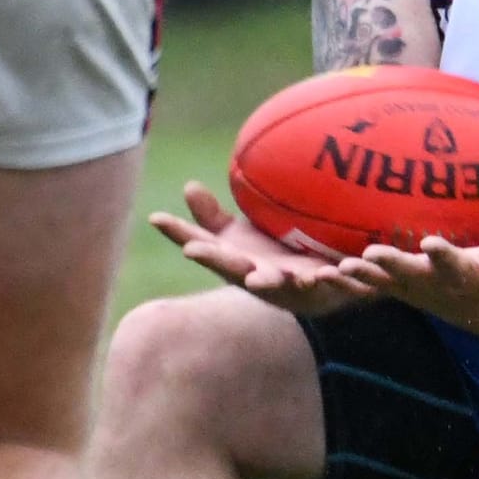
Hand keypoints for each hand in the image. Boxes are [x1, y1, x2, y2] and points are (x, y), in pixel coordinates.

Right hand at [151, 180, 373, 317]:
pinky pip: (319, 285)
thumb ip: (212, 219)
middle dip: (213, 260)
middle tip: (193, 250)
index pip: (201, 245)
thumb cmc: (273, 258)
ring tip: (259, 277)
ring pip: (273, 284)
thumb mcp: (238, 238)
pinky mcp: (318, 292)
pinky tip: (321, 273)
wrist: (322, 285)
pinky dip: (319, 280)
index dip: (178, 234)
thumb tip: (186, 186)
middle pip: (230, 269)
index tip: (156, 217)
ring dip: (265, 280)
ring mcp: (285, 287)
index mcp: (234, 262)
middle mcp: (254, 277)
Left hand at [338, 222, 478, 329]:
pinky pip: (366, 286)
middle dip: (391, 265)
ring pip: (381, 283)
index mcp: (462, 273)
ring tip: (333, 271)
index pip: (453, 263)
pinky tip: (318, 275)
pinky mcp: (395, 288)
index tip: (432, 244)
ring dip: (358, 278)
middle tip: (371, 255)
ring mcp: (412, 288)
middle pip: (410, 273)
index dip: (443, 255)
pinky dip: (345, 282)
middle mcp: (434, 283)